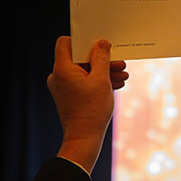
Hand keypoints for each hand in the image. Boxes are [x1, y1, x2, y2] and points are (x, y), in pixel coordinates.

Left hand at [47, 36, 128, 173]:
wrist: (84, 139)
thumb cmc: (92, 110)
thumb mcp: (101, 80)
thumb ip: (101, 58)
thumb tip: (101, 44)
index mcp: (62, 69)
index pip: (66, 43)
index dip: (83, 41)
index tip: (100, 46)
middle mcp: (58, 76)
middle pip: (79, 58)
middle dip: (101, 60)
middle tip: (120, 62)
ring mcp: (62, 87)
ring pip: (84, 71)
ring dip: (103, 71)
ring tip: (123, 75)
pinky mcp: (69, 96)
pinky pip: (83, 82)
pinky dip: (97, 81)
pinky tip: (116, 84)